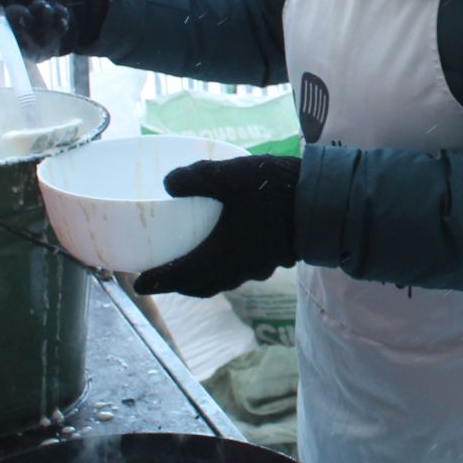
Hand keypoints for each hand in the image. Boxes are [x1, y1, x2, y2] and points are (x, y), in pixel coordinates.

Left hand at [134, 155, 300, 298]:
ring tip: (192, 263)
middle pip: (201, 285)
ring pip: (222, 280)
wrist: (323, 203)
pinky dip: (224, 267)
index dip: (158, 281)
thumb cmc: (275, 192)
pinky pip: (240, 270)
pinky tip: (227, 247)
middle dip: (179, 284)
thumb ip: (197, 178)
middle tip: (163, 277)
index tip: (138, 284)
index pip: (180, 276)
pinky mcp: (274, 258)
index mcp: (220, 257)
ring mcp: (258, 266)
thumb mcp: (231, 176)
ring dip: (203, 277)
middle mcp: (237, 269)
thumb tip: (167, 182)